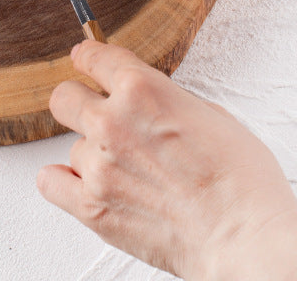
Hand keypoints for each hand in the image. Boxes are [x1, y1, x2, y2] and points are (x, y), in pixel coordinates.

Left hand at [38, 41, 296, 280]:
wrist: (246, 239)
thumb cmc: (242, 180)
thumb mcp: (210, 113)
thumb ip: (164, 100)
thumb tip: (147, 101)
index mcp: (142, 88)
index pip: (93, 56)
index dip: (89, 58)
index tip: (86, 60)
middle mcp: (112, 121)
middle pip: (64, 97)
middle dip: (79, 102)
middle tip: (99, 116)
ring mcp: (97, 165)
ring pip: (73, 146)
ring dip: (93, 155)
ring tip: (130, 173)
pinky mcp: (90, 206)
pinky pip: (50, 181)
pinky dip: (64, 182)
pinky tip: (86, 185)